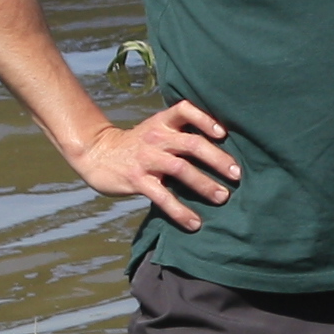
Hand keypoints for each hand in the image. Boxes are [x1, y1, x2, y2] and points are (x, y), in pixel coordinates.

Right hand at [69, 97, 236, 226]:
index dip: (205, 119)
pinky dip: (180, 211)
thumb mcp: (156, 130)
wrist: (96, 154)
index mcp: (162, 122)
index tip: (224, 133)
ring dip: (204, 184)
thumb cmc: (137, 144)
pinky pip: (162, 197)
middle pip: (191, 143)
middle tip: (237, 174)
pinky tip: (194, 223)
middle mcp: (156, 137)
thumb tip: (222, 149)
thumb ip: (181, 134)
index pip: (185, 110)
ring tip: (223, 197)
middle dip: (217, 159)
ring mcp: (146, 158)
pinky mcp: (137, 180)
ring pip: (180, 169)